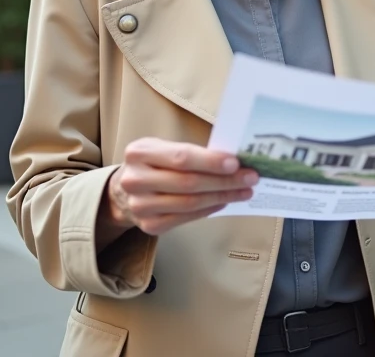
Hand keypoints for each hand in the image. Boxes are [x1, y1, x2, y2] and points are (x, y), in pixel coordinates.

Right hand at [104, 137, 258, 236]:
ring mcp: (140, 206)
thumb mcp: (163, 148)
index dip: (211, 162)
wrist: (125, 189)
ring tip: (243, 191)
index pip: (181, 158)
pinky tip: (224, 201)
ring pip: (190, 203)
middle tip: (249, 178)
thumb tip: (232, 160)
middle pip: (188, 182)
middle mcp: (135, 180)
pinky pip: (186, 218)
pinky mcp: (149, 225)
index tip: (236, 163)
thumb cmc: (154, 163)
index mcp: (139, 153)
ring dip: (222, 196)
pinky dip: (209, 209)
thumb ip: (191, 153)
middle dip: (224, 180)